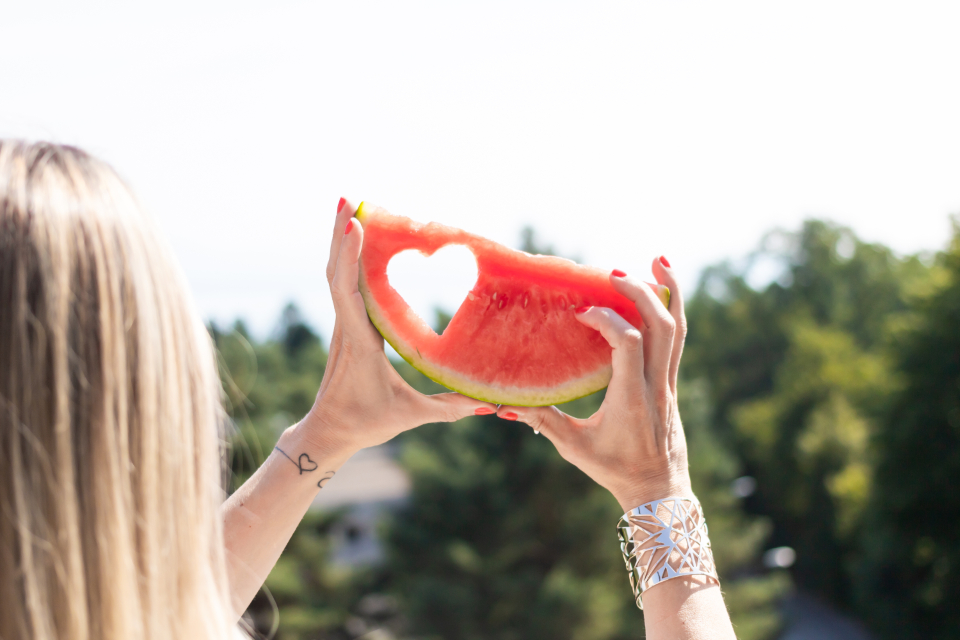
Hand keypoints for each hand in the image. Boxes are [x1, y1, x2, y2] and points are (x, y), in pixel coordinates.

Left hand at [299, 199, 494, 459]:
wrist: (328, 431)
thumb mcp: (411, 416)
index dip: (350, 258)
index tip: (354, 225)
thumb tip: (489, 401)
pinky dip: (347, 257)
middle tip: (346, 196)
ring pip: (336, 274)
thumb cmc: (366, 423)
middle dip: (339, 232)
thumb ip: (450, 407)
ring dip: (339, 239)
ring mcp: (342, 325)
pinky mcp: (344, 326)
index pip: (349, 293)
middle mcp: (346, 327)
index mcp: (360, 342)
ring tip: (347, 205)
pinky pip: (343, 284)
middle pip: (337, 272)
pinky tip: (354, 238)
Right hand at [496, 258, 690, 511]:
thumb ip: (543, 421)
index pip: (627, 344)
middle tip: (613, 273)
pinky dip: (673, 308)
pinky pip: (677, 337)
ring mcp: (668, 381)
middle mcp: (655, 385)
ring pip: (677, 328)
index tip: (582, 312)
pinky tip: (666, 288)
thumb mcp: (574, 447)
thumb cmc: (613, 469)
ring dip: (669, 292)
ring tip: (658, 260)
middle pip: (660, 327)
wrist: (658, 489)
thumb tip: (503, 402)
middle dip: (640, 293)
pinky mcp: (671, 380)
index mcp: (631, 398)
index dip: (606, 320)